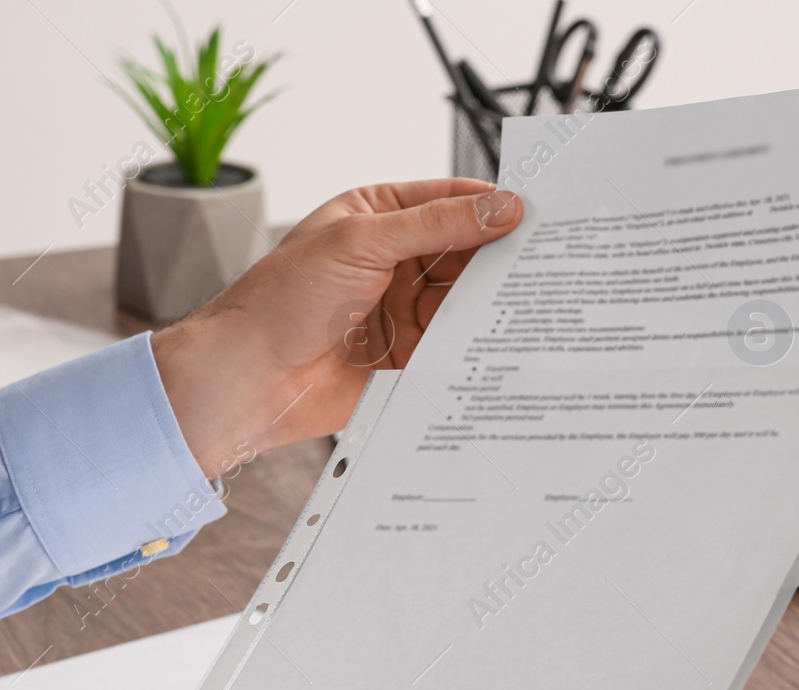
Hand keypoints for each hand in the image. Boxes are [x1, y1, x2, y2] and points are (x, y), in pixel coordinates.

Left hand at [152, 179, 522, 477]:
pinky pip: (456, 342)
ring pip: (465, 298)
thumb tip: (500, 209)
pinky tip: (503, 337)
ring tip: (532, 298)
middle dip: (500, 255)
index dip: (490, 206)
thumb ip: (435, 225)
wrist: (252, 379)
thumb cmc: (283, 300)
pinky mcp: (409, 354)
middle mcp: (392, 259)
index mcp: (376, 216)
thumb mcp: (363, 242)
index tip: (534, 212)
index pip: (447, 201)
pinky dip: (478, 340)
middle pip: (464, 251)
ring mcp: (402, 308)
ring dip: (492, 300)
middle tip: (546, 257)